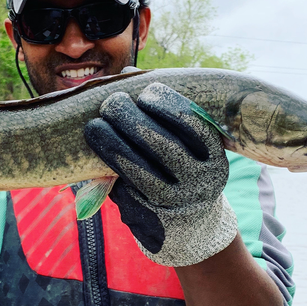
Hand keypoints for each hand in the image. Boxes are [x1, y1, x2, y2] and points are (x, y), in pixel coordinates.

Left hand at [84, 82, 236, 266]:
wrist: (192, 231)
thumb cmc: (182, 172)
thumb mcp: (185, 146)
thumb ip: (161, 112)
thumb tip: (129, 74)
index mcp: (213, 158)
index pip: (193, 127)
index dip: (166, 105)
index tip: (144, 92)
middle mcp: (200, 183)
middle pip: (163, 147)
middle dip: (131, 120)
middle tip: (109, 103)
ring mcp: (177, 206)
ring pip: (140, 173)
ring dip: (111, 146)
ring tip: (93, 127)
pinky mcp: (152, 224)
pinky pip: (126, 193)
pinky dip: (109, 175)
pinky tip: (97, 159)